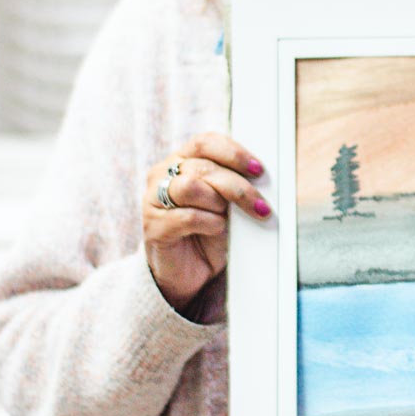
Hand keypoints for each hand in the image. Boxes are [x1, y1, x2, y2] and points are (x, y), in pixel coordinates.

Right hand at [142, 133, 269, 309]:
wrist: (185, 273)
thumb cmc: (207, 233)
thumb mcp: (224, 204)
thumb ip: (232, 186)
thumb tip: (260, 179)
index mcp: (181, 161)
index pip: (205, 142)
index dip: (233, 153)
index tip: (258, 169)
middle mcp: (162, 175)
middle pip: (204, 167)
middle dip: (238, 187)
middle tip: (261, 206)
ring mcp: (153, 200)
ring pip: (192, 187)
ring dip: (220, 203)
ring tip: (229, 220)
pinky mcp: (153, 226)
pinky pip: (187, 216)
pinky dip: (210, 223)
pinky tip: (217, 230)